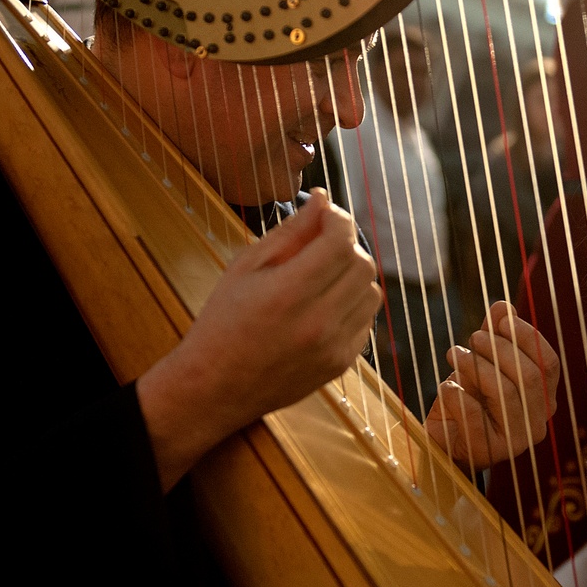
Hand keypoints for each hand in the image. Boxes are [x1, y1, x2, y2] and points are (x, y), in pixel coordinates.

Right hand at [138, 189, 381, 489]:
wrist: (214, 387)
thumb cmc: (223, 322)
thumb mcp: (245, 267)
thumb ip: (290, 231)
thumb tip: (322, 199)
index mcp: (288, 292)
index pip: (340, 240)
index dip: (338, 220)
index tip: (324, 216)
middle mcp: (317, 321)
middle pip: (362, 264)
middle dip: (346, 246)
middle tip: (320, 246)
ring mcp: (333, 346)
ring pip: (371, 292)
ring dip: (352, 277)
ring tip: (320, 279)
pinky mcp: (341, 364)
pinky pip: (366, 321)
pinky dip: (352, 306)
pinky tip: (322, 307)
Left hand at [424, 301, 558, 469]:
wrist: (444, 441)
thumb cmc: (468, 399)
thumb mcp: (481, 363)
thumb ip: (494, 335)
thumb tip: (503, 306)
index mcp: (543, 398)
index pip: (549, 363)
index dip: (527, 336)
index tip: (501, 319)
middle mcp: (537, 421)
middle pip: (529, 376)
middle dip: (498, 349)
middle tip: (472, 337)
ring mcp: (516, 441)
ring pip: (505, 392)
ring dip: (475, 366)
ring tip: (454, 354)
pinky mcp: (487, 452)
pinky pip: (474, 414)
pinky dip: (456, 394)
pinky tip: (446, 385)